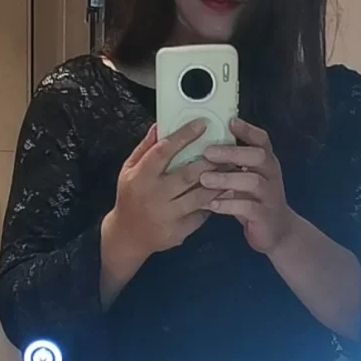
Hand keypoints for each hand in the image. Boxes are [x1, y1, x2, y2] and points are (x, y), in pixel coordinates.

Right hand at [107, 120, 214, 262]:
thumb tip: (160, 125)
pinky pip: (201, 214)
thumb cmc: (130, 196)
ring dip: (219, 182)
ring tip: (232, 168)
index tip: (202, 124)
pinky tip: (226, 191)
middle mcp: (154, 196)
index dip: (183, 137)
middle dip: (209, 161)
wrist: (128, 235)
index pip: (163, 152)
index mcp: (140, 177)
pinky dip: (214, 201)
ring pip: (199, 196)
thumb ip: (145, 148)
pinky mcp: (179, 231)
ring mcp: (168, 215)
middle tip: (226, 148)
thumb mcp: (129, 170)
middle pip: (187, 175)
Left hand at [200, 117, 295, 254]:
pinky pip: (248, 208)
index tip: (230, 122)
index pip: (262, 140)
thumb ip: (233, 164)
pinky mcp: (265, 216)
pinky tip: (212, 204)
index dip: (247, 130)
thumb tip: (202, 145)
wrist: (278, 232)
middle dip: (232, 152)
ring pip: (252, 181)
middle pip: (258, 156)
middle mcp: (271, 175)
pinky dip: (229, 205)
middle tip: (207, 152)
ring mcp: (270, 195)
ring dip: (226, 179)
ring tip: (204, 179)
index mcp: (266, 162)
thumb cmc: (254, 200)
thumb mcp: (246, 178)